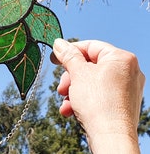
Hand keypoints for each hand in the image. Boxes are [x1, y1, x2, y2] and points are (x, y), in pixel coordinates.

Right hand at [51, 38, 144, 153]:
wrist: (111, 139)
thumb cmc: (98, 103)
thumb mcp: (78, 73)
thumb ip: (68, 55)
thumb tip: (59, 43)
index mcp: (121, 58)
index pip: (90, 46)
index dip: (70, 51)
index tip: (56, 57)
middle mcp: (128, 70)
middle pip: (90, 65)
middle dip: (71, 77)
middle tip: (61, 86)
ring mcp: (126, 87)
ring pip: (91, 81)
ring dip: (74, 89)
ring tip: (65, 100)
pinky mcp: (122, 102)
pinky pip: (98, 93)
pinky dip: (83, 99)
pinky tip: (71, 109)